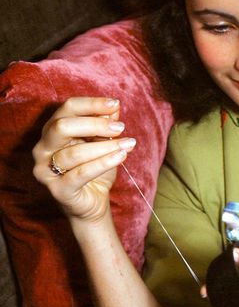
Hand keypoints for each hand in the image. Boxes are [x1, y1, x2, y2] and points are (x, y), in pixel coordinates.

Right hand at [32, 97, 136, 222]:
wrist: (94, 202)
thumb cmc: (96, 169)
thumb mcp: (104, 144)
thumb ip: (106, 126)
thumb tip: (114, 107)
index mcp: (52, 131)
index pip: (67, 109)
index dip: (91, 104)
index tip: (115, 104)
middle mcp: (43, 148)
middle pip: (62, 126)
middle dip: (95, 124)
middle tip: (121, 127)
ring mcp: (45, 169)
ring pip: (74, 153)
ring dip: (105, 147)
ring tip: (127, 144)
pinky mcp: (57, 189)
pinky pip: (81, 173)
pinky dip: (103, 163)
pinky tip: (121, 157)